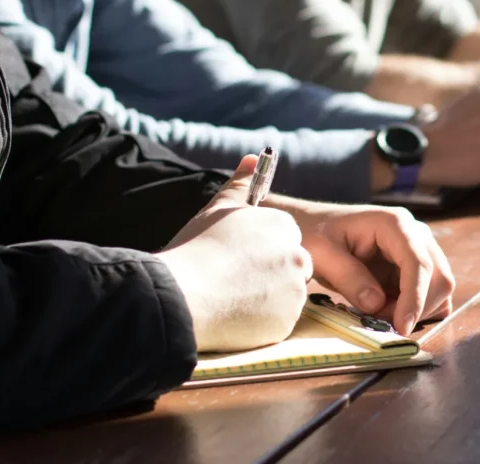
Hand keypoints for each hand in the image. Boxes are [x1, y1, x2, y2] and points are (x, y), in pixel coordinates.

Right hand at [156, 155, 312, 351]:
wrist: (182, 295)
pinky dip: (262, 321)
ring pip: (287, 295)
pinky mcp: (287, 322)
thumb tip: (253, 157)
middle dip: (271, 274)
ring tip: (231, 298)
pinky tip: (235, 316)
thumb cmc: (196, 249)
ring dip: (267, 298)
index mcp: (283, 227)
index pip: (285, 239)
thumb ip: (240, 184)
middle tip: (235, 281)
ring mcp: (295, 291)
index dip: (261, 250)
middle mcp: (297, 256)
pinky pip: (279, 322)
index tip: (239, 259)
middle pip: (292, 267)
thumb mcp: (217, 210)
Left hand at [296, 204, 454, 334]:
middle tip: (380, 321)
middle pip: (439, 277)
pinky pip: (433, 293)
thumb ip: (348, 277)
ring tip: (380, 313)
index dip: (415, 298)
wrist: (316, 227)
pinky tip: (390, 310)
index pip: (418, 263)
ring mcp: (420, 250)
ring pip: (440, 288)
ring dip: (417, 310)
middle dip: (416, 308)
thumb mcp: (321, 254)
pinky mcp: (417, 267)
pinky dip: (418, 309)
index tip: (402, 327)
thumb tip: (376, 304)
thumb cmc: (316, 234)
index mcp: (395, 224)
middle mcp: (416, 234)